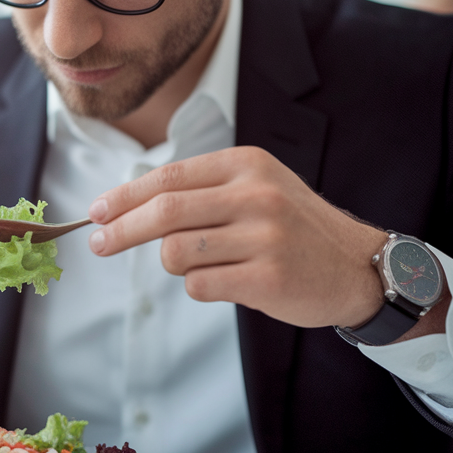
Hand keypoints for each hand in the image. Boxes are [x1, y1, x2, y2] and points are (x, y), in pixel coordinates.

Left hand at [86, 146, 386, 329]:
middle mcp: (256, 195)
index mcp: (247, 165)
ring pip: (176, 252)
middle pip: (164, 212)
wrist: (356, 267)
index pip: (168, 177)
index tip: (96, 212)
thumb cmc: (293, 227)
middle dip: (120, 230)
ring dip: (172, 263)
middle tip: (97, 244)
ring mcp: (264, 237)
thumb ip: (201, 192)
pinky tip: (228, 281)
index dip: (125, 196)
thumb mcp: (256, 188)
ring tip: (200, 264)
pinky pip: (199, 285)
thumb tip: (125, 207)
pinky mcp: (268, 278)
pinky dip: (199, 287)